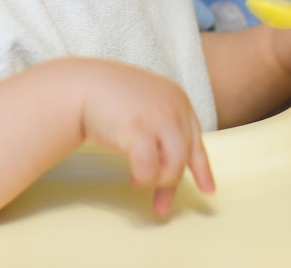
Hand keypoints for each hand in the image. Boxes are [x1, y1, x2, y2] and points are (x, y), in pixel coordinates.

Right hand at [76, 60, 215, 216]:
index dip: (202, 168)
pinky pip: (149, 166)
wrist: (82, 85)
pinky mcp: (138, 127)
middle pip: (185, 156)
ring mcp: (158, 116)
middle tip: (160, 205)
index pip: (196, 140)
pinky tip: (133, 179)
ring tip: (139, 182)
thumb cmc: (110, 99)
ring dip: (157, 181)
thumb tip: (167, 168)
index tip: (208, 190)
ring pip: (173, 164)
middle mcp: (174, 107)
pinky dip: (143, 177)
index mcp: (179, 100)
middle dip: (170, 184)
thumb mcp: (147, 109)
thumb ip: (164, 129)